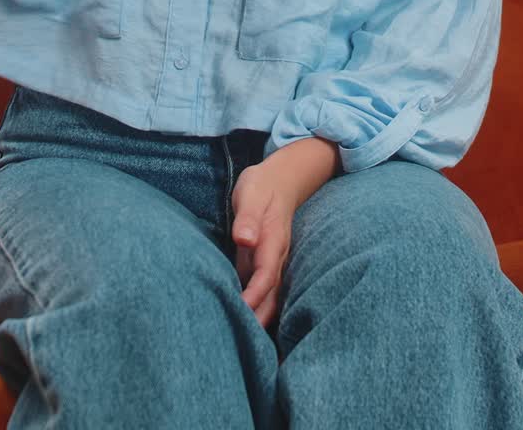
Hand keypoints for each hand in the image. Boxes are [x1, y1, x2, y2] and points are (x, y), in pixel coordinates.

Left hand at [230, 162, 296, 330]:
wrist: (281, 179)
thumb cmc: (262, 186)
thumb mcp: (252, 194)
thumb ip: (248, 217)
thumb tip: (244, 239)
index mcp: (273, 241)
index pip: (266, 276)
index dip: (254, 296)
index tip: (241, 312)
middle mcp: (276, 256)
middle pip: (271, 295)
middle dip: (259, 319)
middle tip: (242, 344)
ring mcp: (272, 261)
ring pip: (270, 296)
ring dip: (259, 317)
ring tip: (243, 342)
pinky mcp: (264, 262)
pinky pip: (262, 290)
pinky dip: (256, 307)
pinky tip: (242, 321)